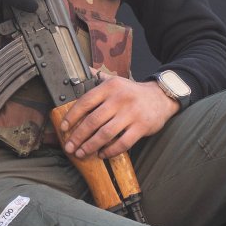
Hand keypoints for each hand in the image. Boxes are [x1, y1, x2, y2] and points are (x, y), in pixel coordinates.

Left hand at [56, 76, 179, 160]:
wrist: (161, 97)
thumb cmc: (133, 92)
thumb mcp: (116, 80)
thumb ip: (98, 78)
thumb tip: (81, 71)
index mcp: (110, 87)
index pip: (85, 102)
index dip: (71, 116)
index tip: (63, 128)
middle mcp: (119, 99)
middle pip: (93, 121)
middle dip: (78, 136)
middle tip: (69, 147)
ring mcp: (131, 114)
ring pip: (105, 134)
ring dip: (90, 146)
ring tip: (82, 152)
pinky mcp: (141, 127)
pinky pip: (122, 143)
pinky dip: (110, 151)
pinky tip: (102, 154)